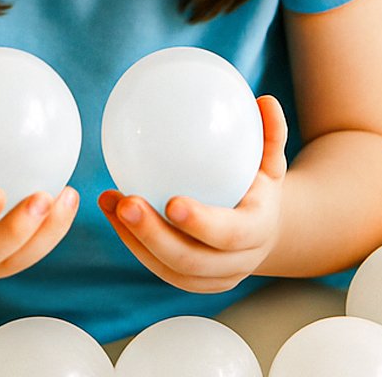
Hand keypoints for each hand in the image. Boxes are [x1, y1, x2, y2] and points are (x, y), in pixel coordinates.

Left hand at [98, 95, 287, 292]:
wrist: (263, 231)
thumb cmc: (261, 186)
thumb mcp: (272, 161)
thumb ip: (272, 134)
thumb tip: (266, 100)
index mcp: (257, 233)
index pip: (230, 235)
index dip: (201, 224)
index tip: (172, 202)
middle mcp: (236, 264)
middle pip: (191, 260)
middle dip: (154, 235)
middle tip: (126, 201)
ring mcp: (212, 278)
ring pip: (168, 269)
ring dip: (135, 238)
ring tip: (109, 201)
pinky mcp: (191, 281)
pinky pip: (157, 266)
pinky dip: (132, 240)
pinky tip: (111, 209)